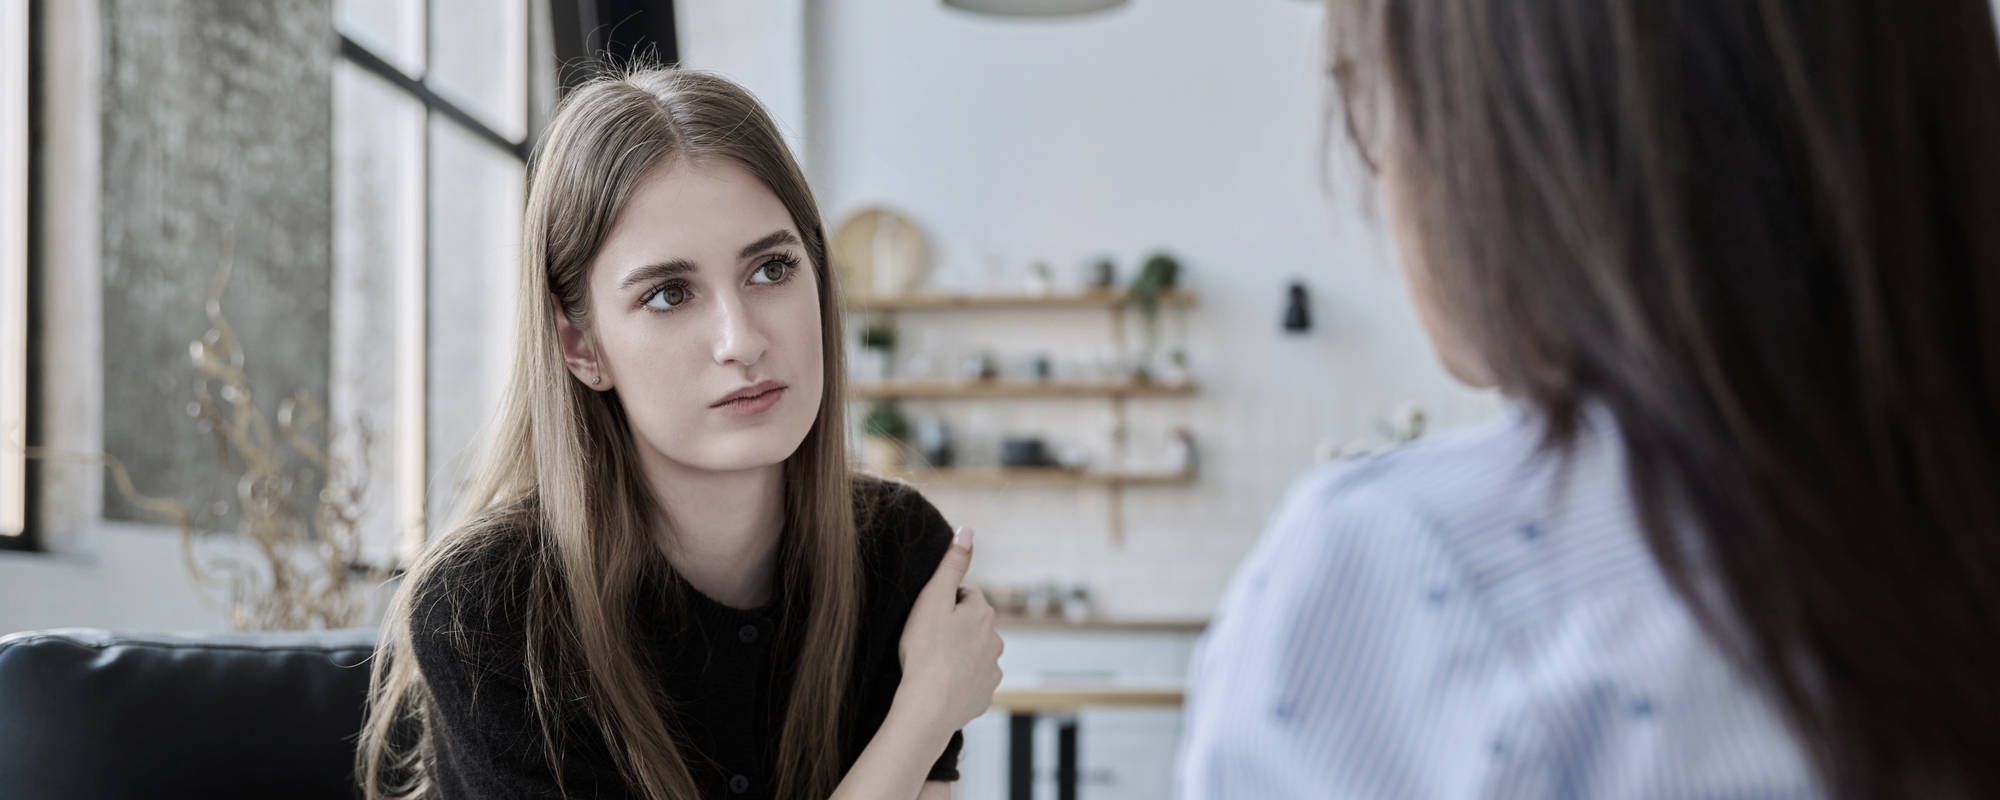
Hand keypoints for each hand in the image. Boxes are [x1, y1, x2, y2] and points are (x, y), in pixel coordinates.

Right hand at [896, 526, 1004, 739]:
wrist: (928, 705)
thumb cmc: (925, 649)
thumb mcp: (933, 598)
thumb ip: (952, 564)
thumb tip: (968, 529)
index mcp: (983, 613)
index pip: (967, 596)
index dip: (945, 603)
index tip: (928, 616)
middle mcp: (995, 640)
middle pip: (974, 625)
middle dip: (955, 628)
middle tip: (927, 640)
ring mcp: (992, 670)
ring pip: (975, 653)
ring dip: (959, 654)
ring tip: (933, 664)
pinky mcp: (985, 695)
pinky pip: (973, 681)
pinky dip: (961, 681)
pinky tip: (941, 685)